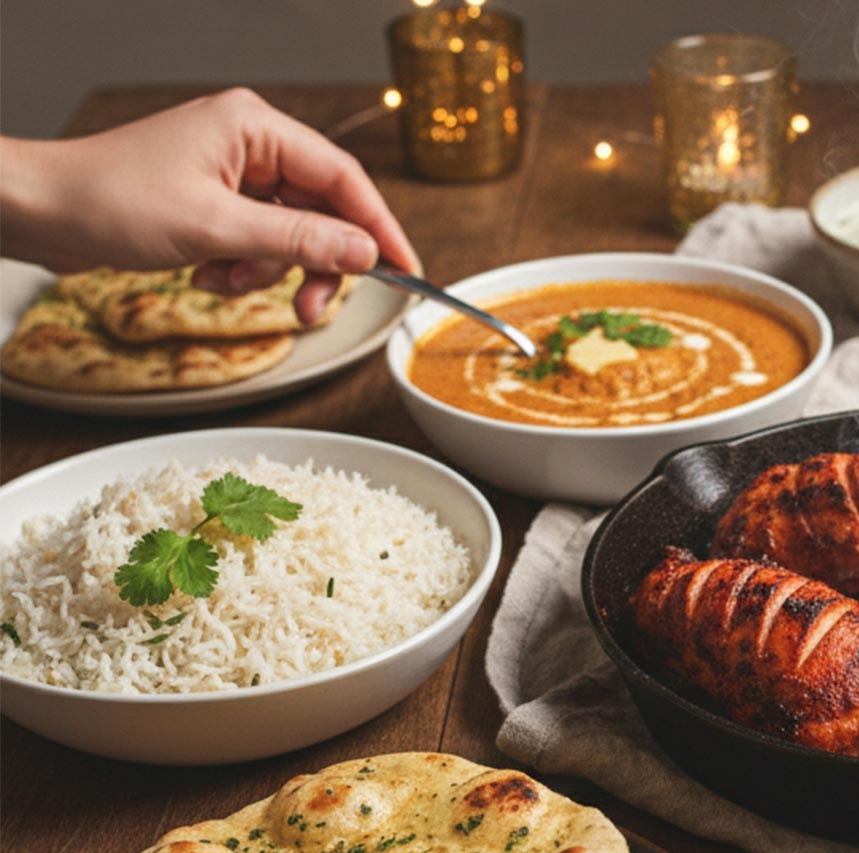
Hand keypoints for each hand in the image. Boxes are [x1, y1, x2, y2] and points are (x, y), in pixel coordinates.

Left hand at [0, 89, 416, 323]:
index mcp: (256, 127)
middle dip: (314, 263)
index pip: (344, 179)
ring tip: (228, 281)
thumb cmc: (111, 200)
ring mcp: (232, 173)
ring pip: (290, 234)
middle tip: (310, 307)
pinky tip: (206, 271)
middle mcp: (251, 144)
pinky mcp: (215, 200)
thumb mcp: (216, 228)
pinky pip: (258, 241)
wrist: (39, 210)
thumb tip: (365, 252)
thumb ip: (299, 240)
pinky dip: (240, 267)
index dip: (379, 228)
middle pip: (322, 211)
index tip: (405, 270)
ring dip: (268, 269)